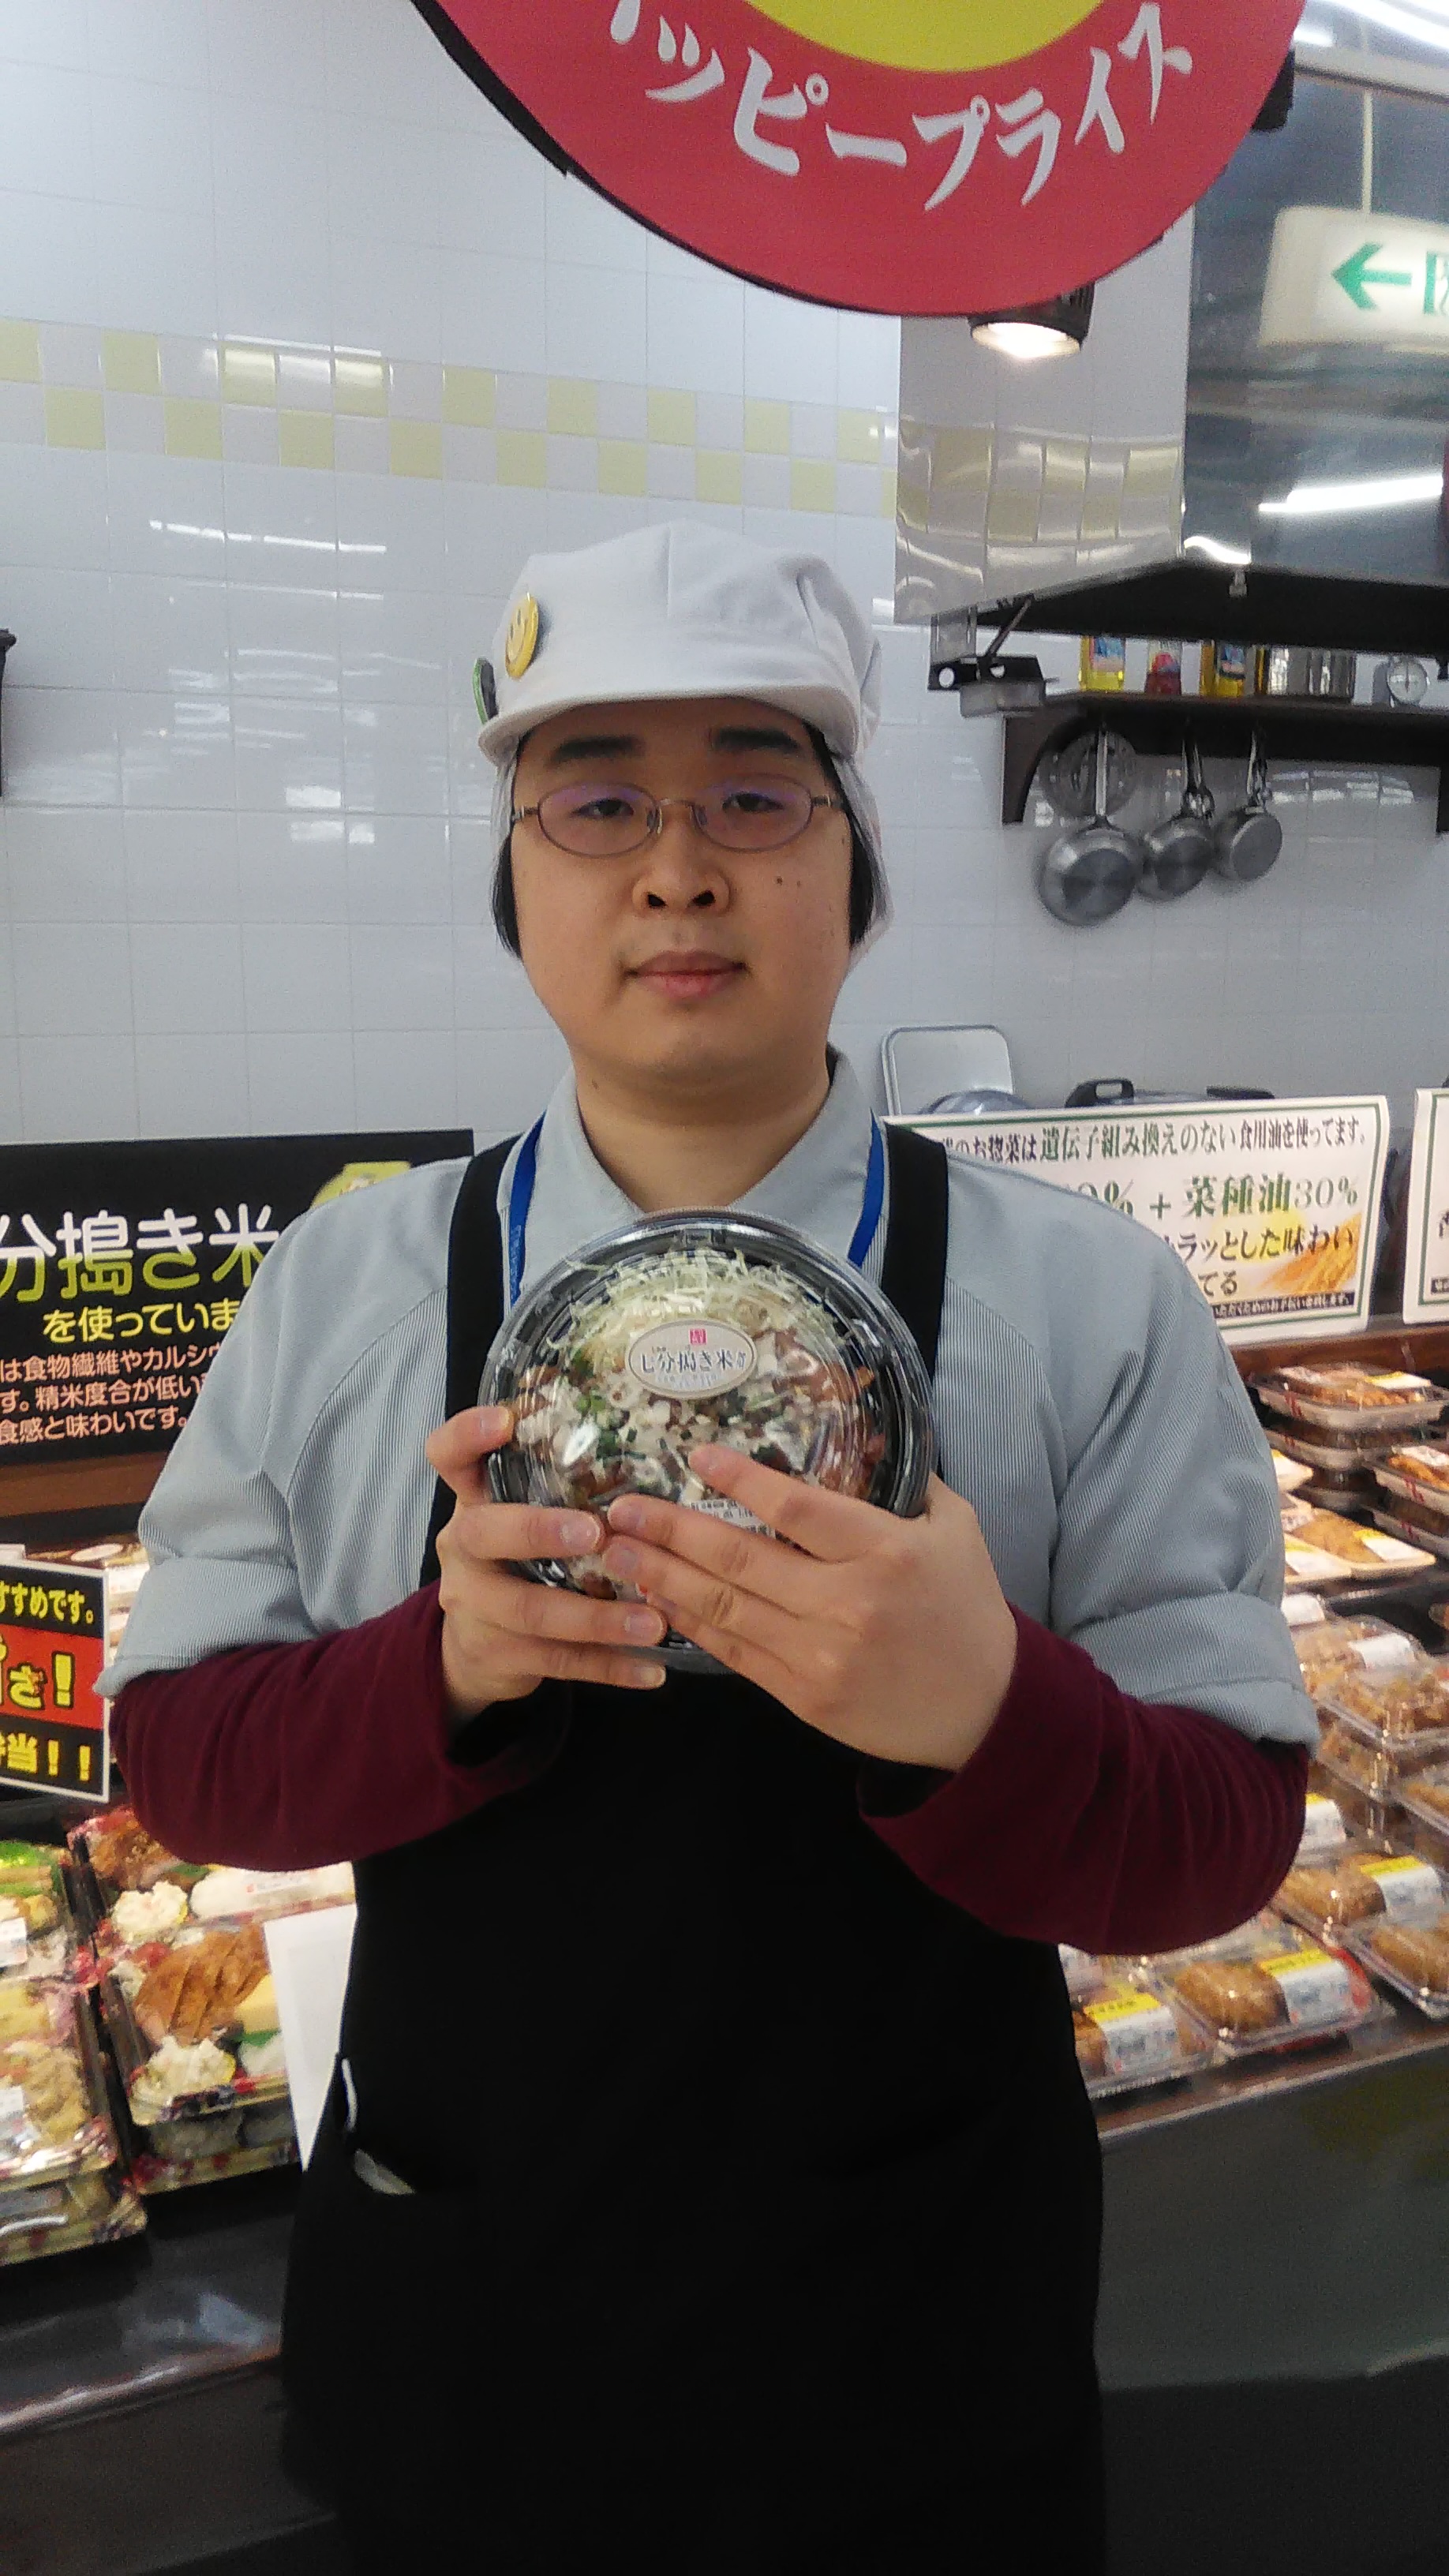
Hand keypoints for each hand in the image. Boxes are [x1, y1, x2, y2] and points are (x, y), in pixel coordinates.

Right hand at [424, 1406, 666, 1718]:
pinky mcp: (495, 1653)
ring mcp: (473, 1604)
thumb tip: (655, 1458)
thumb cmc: (518, 1560)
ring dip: (598, 1617)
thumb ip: (562, 1489)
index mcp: (472, 1502)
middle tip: (598, 1532)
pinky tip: (652, 1670)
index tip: (504, 1421)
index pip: (448, 1456)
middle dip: (540, 1531)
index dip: (467, 1435)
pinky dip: (609, 1666)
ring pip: (532, 1611)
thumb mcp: (523, 1516)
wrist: (475, 1647)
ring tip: (654, 1621)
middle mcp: (462, 1547)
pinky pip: (557, 1661)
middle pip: (484, 1532)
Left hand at [598, 1446, 1018, 1772]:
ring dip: (661, 1577)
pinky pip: (734, 1652)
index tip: (696, 1457)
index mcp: (884, 1550)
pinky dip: (690, 1624)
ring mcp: (820, 1654)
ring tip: (614, 1551)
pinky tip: (657, 1600)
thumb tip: (865, 1431)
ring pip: (723, 1607)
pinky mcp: (803, 1696)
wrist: (984, 1708)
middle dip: (669, 1530)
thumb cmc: (966, 1608)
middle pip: (739, 1558)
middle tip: (620, 1507)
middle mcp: (846, 1602)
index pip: (795, 1508)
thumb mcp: (956, 1529)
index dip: (739, 1481)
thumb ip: (908, 1481)